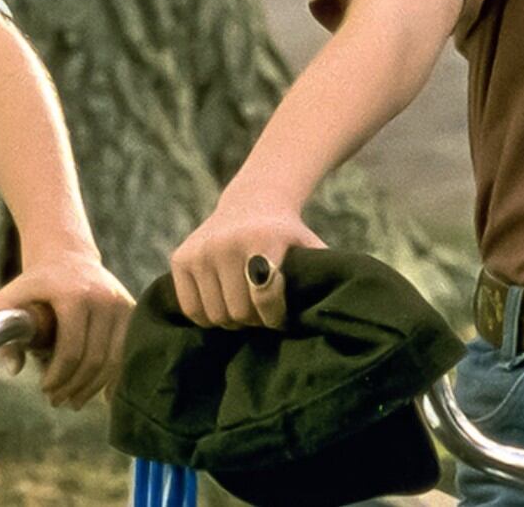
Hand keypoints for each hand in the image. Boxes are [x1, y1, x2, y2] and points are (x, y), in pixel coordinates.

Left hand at [0, 252, 133, 409]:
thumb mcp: (8, 300)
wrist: (66, 256)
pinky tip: (103, 396)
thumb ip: (4, 333)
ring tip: (73, 400)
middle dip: (74, 386)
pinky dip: (116, 378)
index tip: (44, 388)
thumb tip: (14, 369)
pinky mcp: (133, 311)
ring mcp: (122, 305)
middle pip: (95, 360)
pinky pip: (128, 353)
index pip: (72, 350)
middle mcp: (104, 299)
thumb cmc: (34, 283)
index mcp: (75, 295)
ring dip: (93, 387)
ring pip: (114, 361)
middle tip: (56, 400)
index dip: (58, 376)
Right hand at [170, 198, 323, 329]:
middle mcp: (225, 243)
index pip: (264, 300)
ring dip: (232, 321)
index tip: (282, 319)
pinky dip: (207, 317)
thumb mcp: (310, 247)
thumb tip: (343, 315)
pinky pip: (191, 309)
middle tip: (263, 314)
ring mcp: (199, 251)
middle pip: (238, 314)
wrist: (253, 202)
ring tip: (245, 309)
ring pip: (214, 316)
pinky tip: (223, 303)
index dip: (276, 318)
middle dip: (254, 321)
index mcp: (261, 240)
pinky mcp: (180, 258)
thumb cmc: (287, 235)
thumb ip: (325, 276)